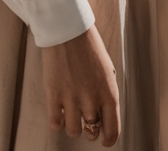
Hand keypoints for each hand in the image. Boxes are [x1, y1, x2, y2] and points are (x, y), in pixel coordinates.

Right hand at [41, 24, 119, 145]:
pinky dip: (57, 121)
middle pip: (92, 132)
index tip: (104, 140)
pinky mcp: (54, 94)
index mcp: (109, 93)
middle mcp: (92, 100)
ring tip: (71, 113)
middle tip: (86, 122)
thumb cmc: (88, 45)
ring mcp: (72, 98)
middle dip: (90, 130)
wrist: (68, 27)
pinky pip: (55, 123)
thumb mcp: (106, 70)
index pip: (113, 130)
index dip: (108, 139)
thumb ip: (106, 93)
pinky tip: (58, 111)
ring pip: (73, 131)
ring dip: (72, 125)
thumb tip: (103, 113)